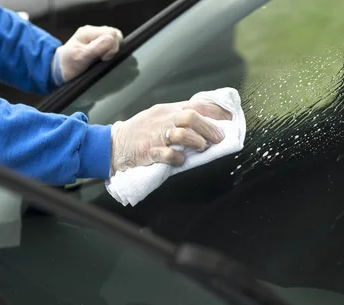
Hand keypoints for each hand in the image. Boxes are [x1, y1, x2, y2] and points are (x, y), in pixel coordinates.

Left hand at [53, 25, 122, 83]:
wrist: (61, 69)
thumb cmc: (70, 64)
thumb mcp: (82, 56)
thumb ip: (97, 47)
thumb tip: (112, 39)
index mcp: (88, 32)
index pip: (111, 33)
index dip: (112, 46)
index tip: (104, 58)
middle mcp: (93, 31)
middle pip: (114, 34)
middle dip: (113, 47)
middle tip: (104, 58)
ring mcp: (95, 37)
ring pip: (114, 38)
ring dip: (112, 49)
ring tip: (103, 58)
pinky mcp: (98, 43)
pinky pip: (111, 43)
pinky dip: (110, 51)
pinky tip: (103, 57)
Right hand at [110, 101, 232, 174]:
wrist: (115, 144)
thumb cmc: (141, 132)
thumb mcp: (161, 116)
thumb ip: (181, 118)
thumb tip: (207, 122)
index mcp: (169, 110)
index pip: (196, 104)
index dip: (215, 111)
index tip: (229, 119)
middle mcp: (164, 120)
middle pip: (191, 117)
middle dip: (209, 128)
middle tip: (219, 139)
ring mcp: (156, 135)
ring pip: (181, 134)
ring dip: (196, 142)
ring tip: (201, 148)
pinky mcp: (149, 151)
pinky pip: (168, 154)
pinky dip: (178, 158)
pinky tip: (181, 160)